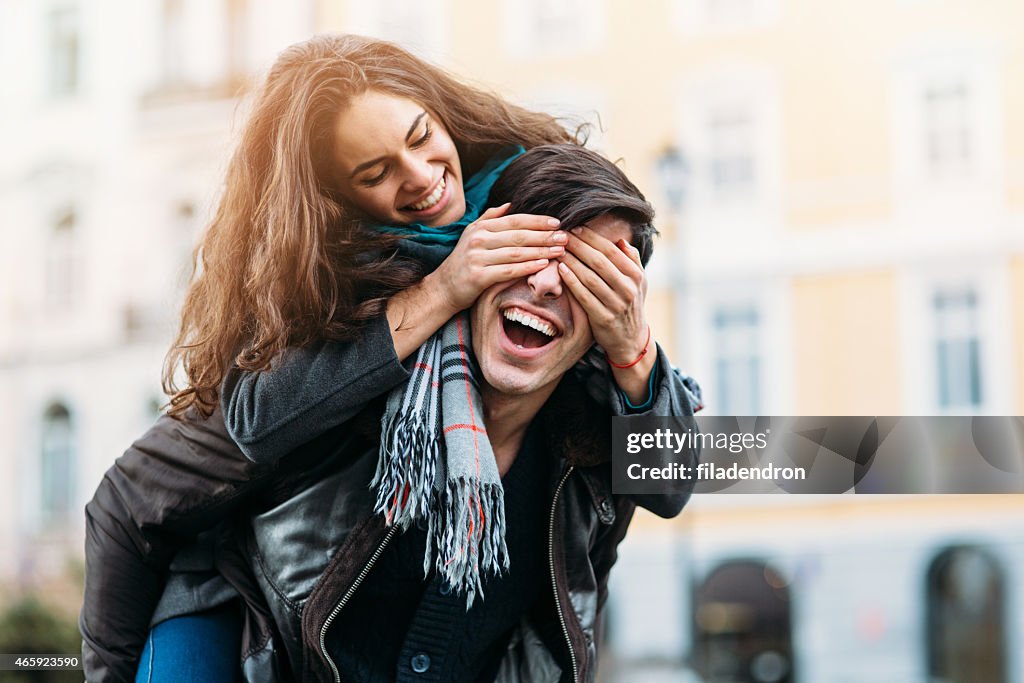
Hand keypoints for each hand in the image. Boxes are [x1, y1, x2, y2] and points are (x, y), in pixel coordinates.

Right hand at [429, 203, 565, 312]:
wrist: (444, 288)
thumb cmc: (463, 261)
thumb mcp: (472, 235)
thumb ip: (490, 218)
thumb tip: (509, 204)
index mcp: (481, 228)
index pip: (515, 220)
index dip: (537, 221)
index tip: (557, 223)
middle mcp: (479, 240)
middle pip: (519, 235)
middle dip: (545, 236)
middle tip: (565, 237)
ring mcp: (478, 258)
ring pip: (517, 252)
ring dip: (541, 251)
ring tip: (560, 251)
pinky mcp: (479, 276)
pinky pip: (509, 270)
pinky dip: (528, 267)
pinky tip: (543, 265)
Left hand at [556, 226, 648, 362]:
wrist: (630, 340)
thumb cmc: (630, 304)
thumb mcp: (639, 282)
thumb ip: (632, 260)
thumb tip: (620, 240)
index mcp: (635, 275)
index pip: (611, 251)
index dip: (592, 238)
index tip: (575, 228)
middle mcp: (628, 289)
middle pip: (600, 262)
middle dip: (579, 246)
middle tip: (562, 236)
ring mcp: (616, 305)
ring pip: (590, 278)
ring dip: (572, 261)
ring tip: (558, 249)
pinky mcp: (603, 318)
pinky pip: (584, 296)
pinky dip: (572, 281)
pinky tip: (561, 269)